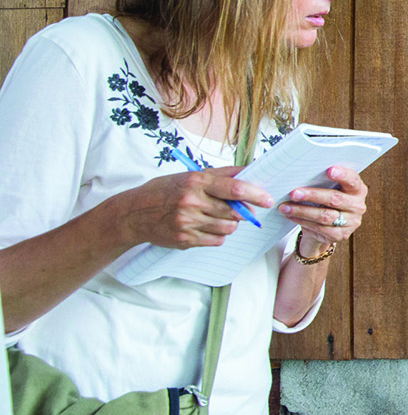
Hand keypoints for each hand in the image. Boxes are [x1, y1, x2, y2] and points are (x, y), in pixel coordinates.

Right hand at [116, 166, 272, 249]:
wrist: (133, 214)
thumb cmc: (165, 191)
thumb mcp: (190, 176)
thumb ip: (221, 175)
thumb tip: (250, 174)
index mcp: (196, 182)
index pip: (234, 188)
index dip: (255, 194)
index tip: (267, 199)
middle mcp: (192, 202)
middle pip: (235, 211)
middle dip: (243, 211)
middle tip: (242, 209)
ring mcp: (188, 223)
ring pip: (228, 227)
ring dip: (230, 223)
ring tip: (218, 216)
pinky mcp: (185, 240)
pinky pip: (217, 240)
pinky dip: (218, 234)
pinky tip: (206, 226)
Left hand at [279, 166, 368, 252]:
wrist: (328, 225)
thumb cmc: (326, 200)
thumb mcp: (330, 188)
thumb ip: (324, 181)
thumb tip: (302, 173)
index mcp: (357, 190)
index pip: (353, 181)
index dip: (343, 175)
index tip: (330, 170)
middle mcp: (358, 206)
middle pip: (335, 199)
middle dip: (312, 195)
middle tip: (294, 193)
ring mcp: (351, 222)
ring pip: (325, 216)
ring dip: (302, 211)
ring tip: (285, 207)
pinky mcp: (341, 235)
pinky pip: (319, 228)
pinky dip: (302, 221)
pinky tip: (291, 216)